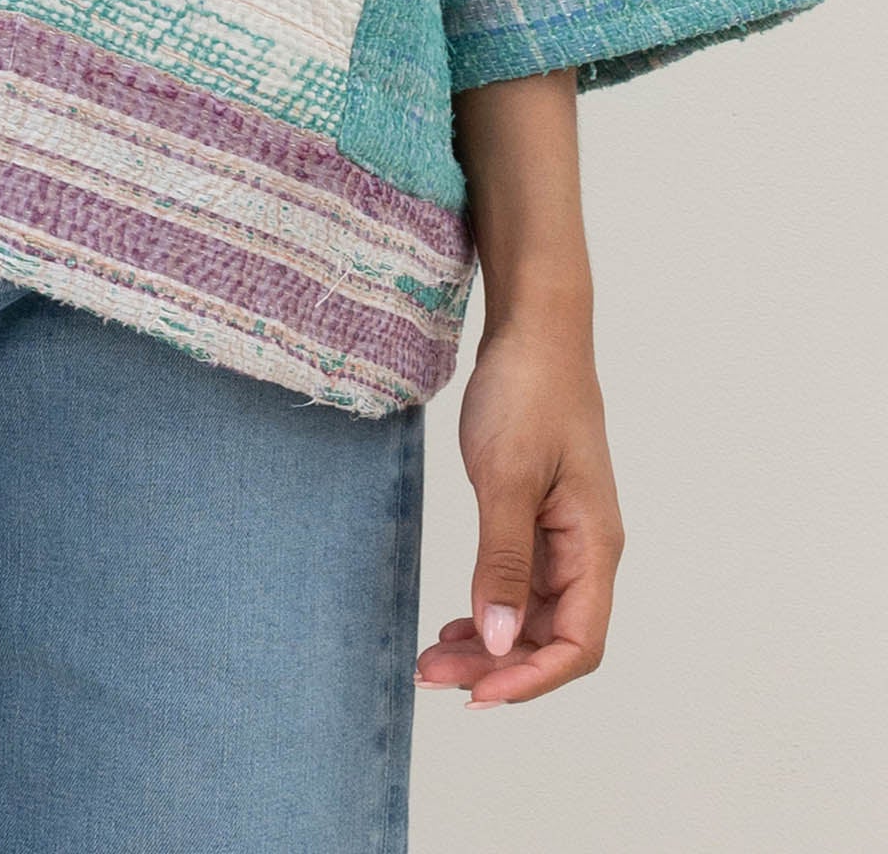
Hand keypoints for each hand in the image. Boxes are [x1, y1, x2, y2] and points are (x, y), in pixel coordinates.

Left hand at [417, 313, 622, 706]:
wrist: (533, 329)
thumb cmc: (528, 392)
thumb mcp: (507, 477)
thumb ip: (501, 561)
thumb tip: (499, 640)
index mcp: (593, 546)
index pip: (579, 644)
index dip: (531, 679)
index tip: (476, 696)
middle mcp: (586, 550)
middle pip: (551, 638)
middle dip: (496, 667)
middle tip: (431, 675)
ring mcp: (563, 536)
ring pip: (531, 615)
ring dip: (488, 643)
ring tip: (432, 657)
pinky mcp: (539, 517)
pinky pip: (519, 583)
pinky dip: (488, 608)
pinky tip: (456, 621)